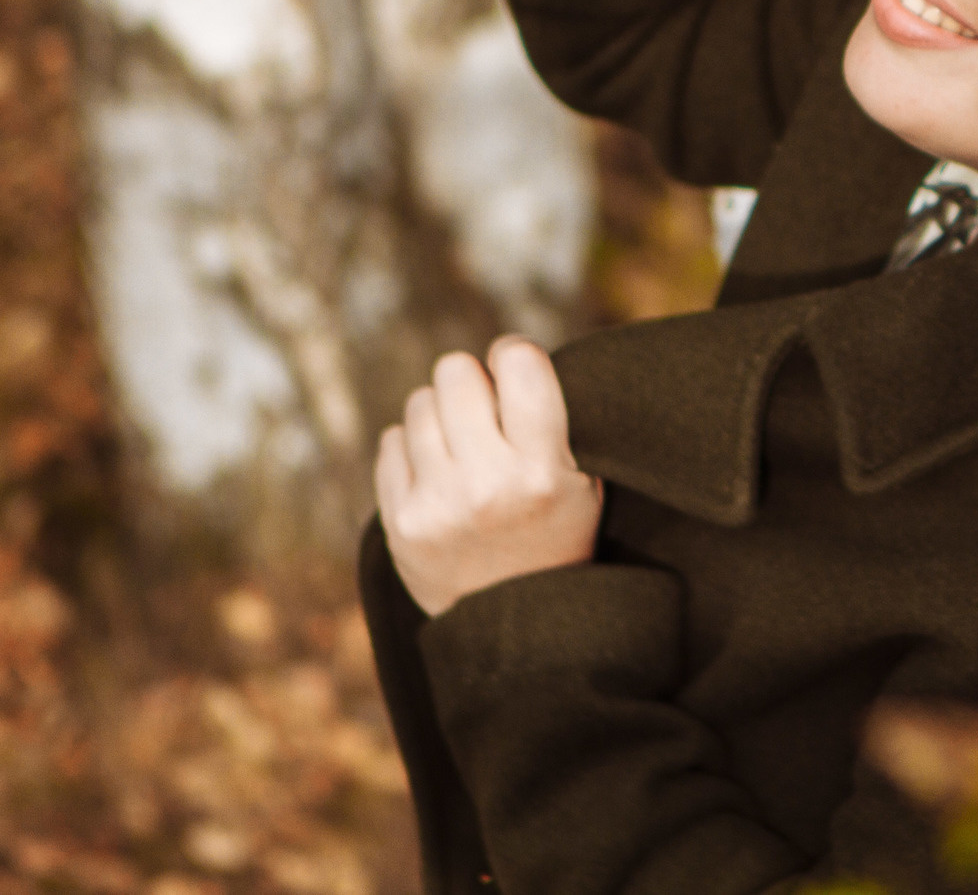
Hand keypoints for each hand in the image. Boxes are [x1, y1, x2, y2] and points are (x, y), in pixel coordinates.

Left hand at [376, 337, 603, 617]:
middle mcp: (488, 485)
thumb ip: (552, 418)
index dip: (515, 355)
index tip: (518, 370)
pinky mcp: (401, 522)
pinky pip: (391, 441)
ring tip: (464, 447)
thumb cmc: (556, 532)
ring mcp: (438, 505)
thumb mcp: (585, 481)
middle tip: (487, 409)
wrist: (517, 625)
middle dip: (472, 382)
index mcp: (545, 471)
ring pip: (420, 403)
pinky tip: (439, 473)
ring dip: (442, 415)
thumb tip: (505, 352)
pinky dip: (414, 448)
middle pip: (456, 372)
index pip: (519, 362)